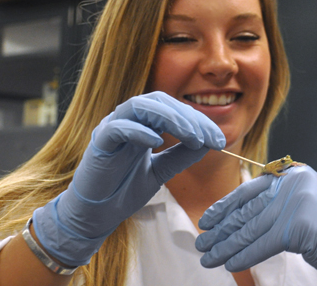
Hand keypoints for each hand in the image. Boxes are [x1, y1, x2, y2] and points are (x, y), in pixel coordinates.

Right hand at [32, 91, 225, 266]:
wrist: (97, 215)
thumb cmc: (125, 190)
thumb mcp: (162, 171)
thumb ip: (182, 155)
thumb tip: (208, 143)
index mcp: (143, 123)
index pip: (174, 109)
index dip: (199, 121)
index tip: (219, 140)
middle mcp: (128, 120)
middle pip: (160, 102)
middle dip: (189, 117)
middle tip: (210, 137)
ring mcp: (112, 128)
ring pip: (140, 106)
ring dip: (170, 118)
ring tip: (191, 136)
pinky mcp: (99, 142)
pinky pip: (117, 127)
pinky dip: (139, 131)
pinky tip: (157, 142)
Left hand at [196, 166, 316, 285]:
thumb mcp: (309, 208)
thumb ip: (280, 204)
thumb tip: (241, 217)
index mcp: (295, 175)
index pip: (252, 188)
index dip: (227, 205)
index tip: (208, 219)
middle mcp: (295, 183)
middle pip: (248, 209)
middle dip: (221, 228)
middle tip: (201, 241)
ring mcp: (298, 202)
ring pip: (251, 228)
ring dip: (225, 245)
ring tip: (207, 256)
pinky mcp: (300, 225)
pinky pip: (262, 244)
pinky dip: (243, 256)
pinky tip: (229, 265)